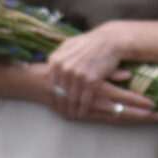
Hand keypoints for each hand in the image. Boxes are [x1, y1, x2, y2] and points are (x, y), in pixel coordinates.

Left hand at [38, 29, 157, 123]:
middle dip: (61, 106)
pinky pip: (84, 99)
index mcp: (56, 60)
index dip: (53, 96)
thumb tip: (47, 68)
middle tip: (63, 114)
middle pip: (59, 93)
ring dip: (71, 110)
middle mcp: (64, 68)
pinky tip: (82, 114)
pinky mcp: (91, 81)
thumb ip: (57, 57)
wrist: (110, 41)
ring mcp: (77, 75)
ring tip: (72, 116)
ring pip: (71, 98)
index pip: (50, 85)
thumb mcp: (68, 45)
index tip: (55, 104)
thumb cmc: (90, 43)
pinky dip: (83, 109)